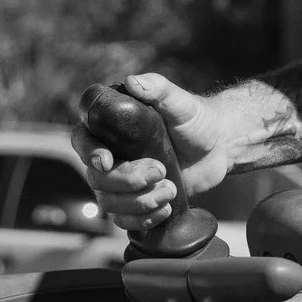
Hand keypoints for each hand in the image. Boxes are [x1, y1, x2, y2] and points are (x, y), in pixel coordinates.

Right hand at [70, 72, 237, 236]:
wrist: (219, 147)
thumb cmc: (197, 119)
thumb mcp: (180, 102)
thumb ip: (159, 88)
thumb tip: (132, 82)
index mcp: (112, 126)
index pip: (82, 138)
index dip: (88, 152)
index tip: (107, 161)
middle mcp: (111, 153)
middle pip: (96, 177)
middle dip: (126, 180)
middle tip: (160, 172)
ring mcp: (122, 180)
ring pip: (108, 202)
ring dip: (138, 202)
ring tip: (170, 191)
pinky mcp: (136, 200)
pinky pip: (123, 220)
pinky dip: (141, 219)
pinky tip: (164, 210)